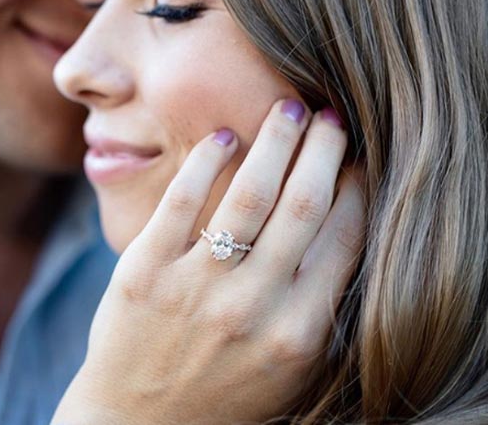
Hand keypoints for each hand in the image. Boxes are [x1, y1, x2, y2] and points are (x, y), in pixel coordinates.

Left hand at [52, 99, 364, 424]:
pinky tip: (223, 135)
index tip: (357, 158)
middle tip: (331, 115)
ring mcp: (195, 287)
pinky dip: (206, 159)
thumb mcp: (288, 366)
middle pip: (303, 205)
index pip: (344, 239)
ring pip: (249, 193)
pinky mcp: (144, 271)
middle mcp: (252, 307)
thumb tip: (341, 221)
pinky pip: (181, 199)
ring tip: (289, 108)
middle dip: (324, 150)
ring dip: (276, 141)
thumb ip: (316, 303)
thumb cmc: (224, 393)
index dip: (355, 188)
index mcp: (298, 333)